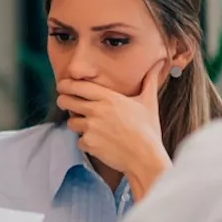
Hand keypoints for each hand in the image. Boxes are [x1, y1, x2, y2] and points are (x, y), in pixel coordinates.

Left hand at [56, 63, 171, 200]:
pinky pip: (79, 140)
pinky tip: (101, 143)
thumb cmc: (148, 130)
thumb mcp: (149, 102)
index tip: (63, 86)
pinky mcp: (88, 143)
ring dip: (78, 124)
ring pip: (70, 122)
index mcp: (108, 98)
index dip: (66, 85)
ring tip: (93, 127)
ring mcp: (90, 127)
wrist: (146, 158)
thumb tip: (158, 64)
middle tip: (68, 104)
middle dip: (64, 101)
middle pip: (65, 101)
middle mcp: (96, 110)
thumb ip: (149, 81)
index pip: (77, 86)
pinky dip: (87, 142)